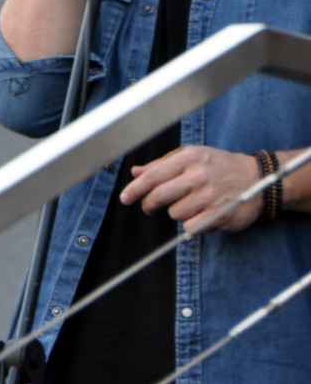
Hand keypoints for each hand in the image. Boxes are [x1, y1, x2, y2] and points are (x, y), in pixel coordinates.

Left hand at [119, 145, 261, 232]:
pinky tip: (202, 214)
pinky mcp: (218, 215)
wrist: (258, 178)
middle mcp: (197, 176)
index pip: (152, 176)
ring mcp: (208, 196)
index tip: (125, 197)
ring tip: (191, 203)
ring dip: (177, 212)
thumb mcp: (192, 156)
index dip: (135, 189)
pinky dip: (192, 223)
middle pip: (158, 196)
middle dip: (149, 203)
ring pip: (174, 213)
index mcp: (188, 158)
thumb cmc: (219, 166)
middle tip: (148, 206)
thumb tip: (136, 172)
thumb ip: (162, 165)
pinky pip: (190, 226)